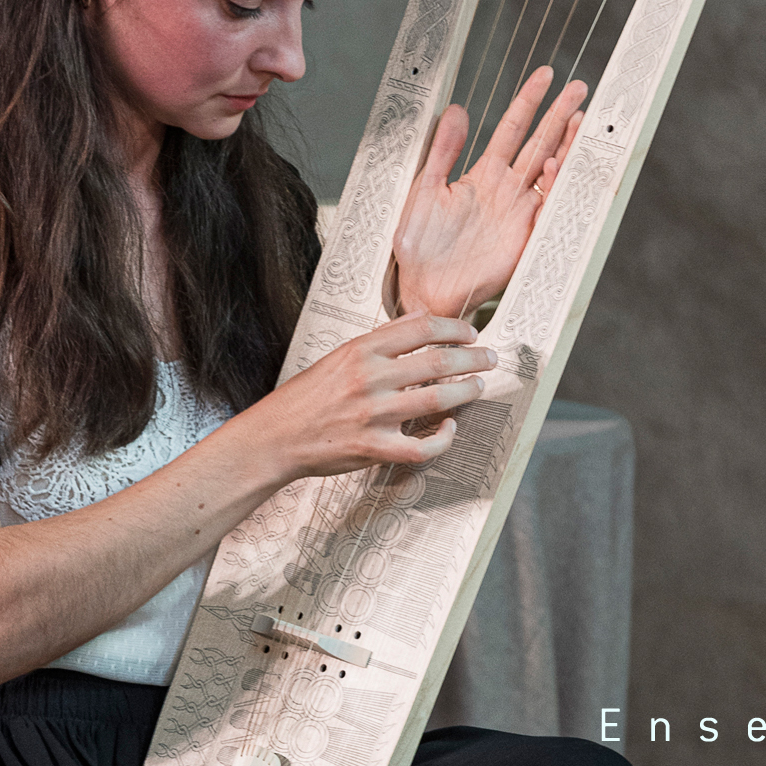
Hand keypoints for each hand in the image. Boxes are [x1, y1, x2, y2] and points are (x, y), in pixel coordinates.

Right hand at [249, 312, 497, 478]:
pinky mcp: (373, 448)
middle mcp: (369, 378)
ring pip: (436, 399)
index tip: (471, 333)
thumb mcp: (339, 355)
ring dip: (466, 391)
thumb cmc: (308, 396)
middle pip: (437, 361)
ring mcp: (373, 415)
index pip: (421, 327)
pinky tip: (449, 427)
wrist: (275, 437)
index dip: (455, 328)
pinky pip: (421, 446)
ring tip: (477, 385)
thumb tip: (420, 317)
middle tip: (489, 358)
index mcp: (361, 351)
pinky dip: (443, 438)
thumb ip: (381, 338)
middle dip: (473, 358)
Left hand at [392, 66, 587, 319]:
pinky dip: (554, 187)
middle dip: (560, 115)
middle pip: (540, 143)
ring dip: (567, 146)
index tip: (546, 75)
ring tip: (581, 118)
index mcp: (483, 175)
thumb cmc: (419, 245)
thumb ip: (442, 151)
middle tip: (579, 88)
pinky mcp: (525, 238)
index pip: (512, 128)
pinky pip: (547, 208)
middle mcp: (507, 190)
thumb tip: (456, 110)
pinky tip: (554, 165)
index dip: (528, 101)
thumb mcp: (424, 189)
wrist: (423, 288)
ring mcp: (519, 213)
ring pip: (551, 171)